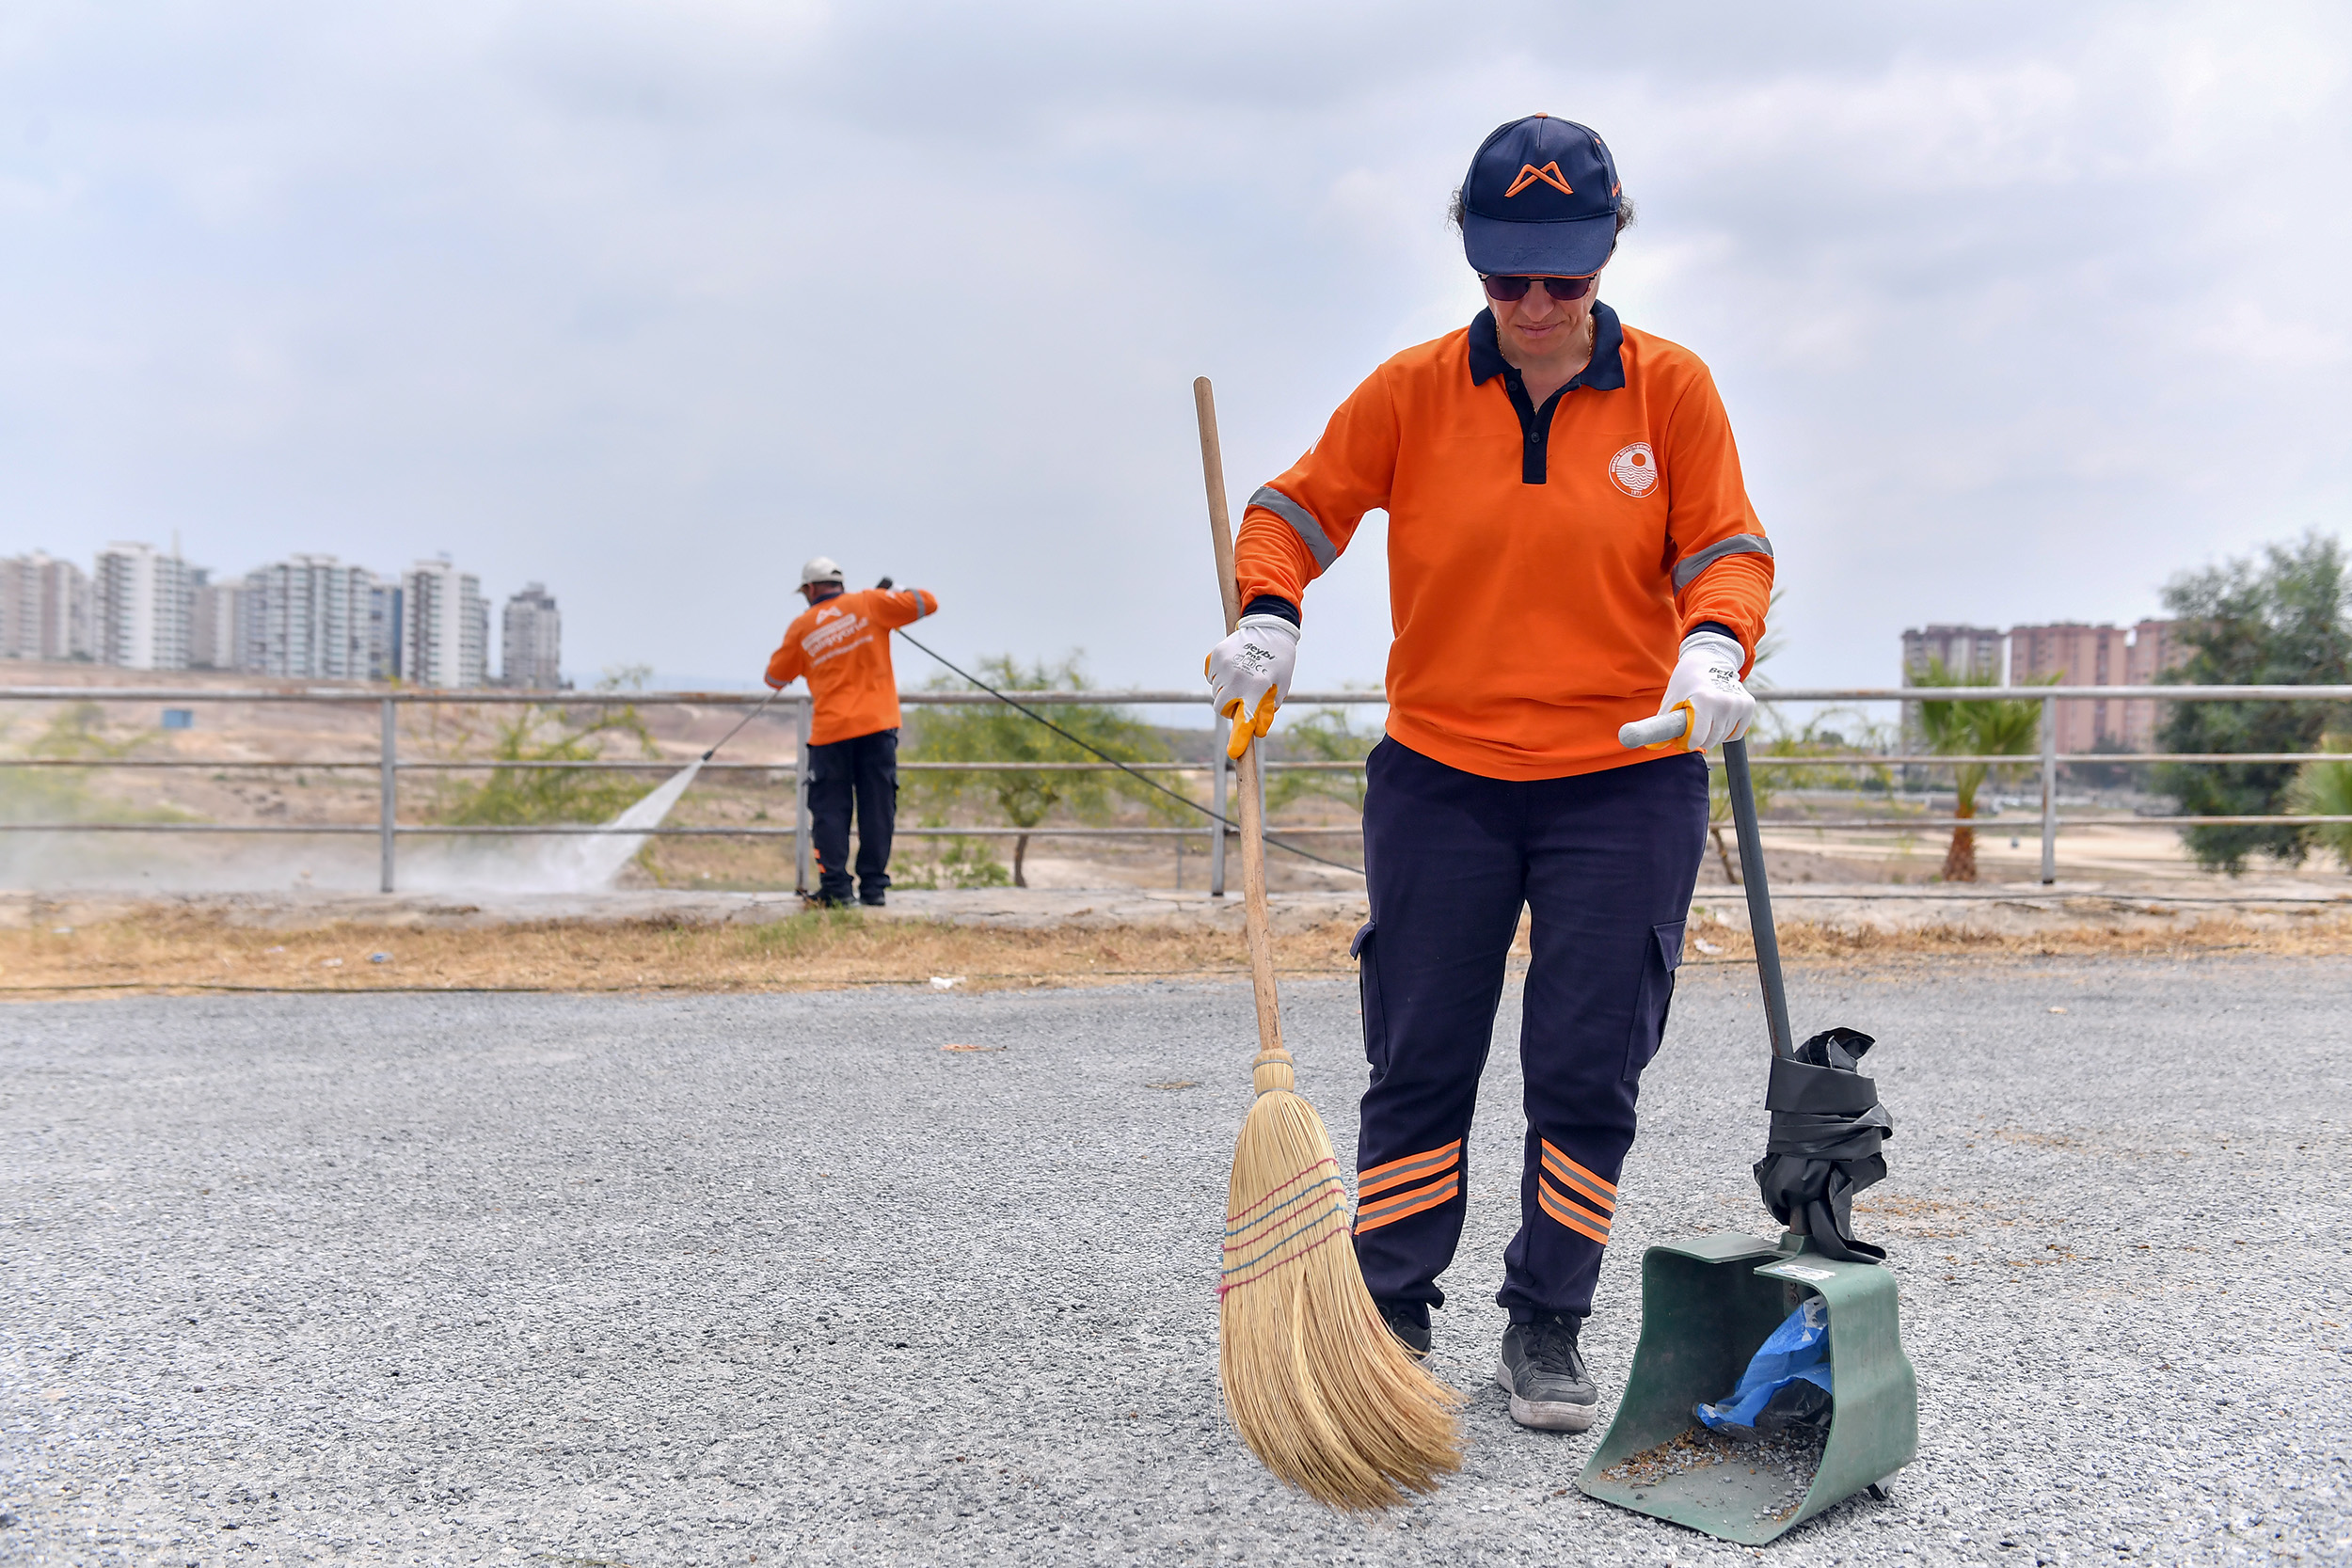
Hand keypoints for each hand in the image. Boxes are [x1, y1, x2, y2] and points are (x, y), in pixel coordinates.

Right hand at [1205, 614, 1297, 758]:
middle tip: (1243, 697)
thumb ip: (1267, 710)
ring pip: (1215, 692)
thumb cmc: (1279, 661)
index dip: (1239, 738)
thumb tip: (1257, 731)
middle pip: (1221, 708)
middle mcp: (1238, 677)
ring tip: (1242, 676)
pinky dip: (1219, 676)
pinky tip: (1233, 666)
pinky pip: (1211, 677)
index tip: (1234, 753)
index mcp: (1257, 686)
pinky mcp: (1214, 656)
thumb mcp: (1280, 687)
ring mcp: (1223, 665)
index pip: (1246, 719)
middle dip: (1230, 708)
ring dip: (1225, 691)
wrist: (1269, 627)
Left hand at [1650, 630, 1753, 750]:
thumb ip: (1664, 723)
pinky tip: (1719, 716)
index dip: (1688, 741)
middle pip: (1710, 741)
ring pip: (1723, 738)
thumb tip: (1656, 745)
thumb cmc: (1687, 681)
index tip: (1685, 736)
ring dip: (1713, 733)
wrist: (1709, 660)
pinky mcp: (1748, 705)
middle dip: (1700, 738)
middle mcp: (1724, 702)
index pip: (1697, 738)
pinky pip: (1736, 733)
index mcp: (1703, 700)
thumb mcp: (1672, 699)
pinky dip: (1727, 731)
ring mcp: (1739, 704)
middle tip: (1694, 724)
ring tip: (1707, 715)